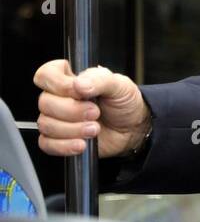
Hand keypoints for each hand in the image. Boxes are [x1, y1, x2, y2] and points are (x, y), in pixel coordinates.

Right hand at [33, 60, 150, 158]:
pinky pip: (47, 144)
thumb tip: (78, 84)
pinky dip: (64, 145)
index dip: (58, 84)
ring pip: (46, 124)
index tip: (79, 91)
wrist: (134, 128)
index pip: (45, 75)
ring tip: (95, 129)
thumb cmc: (124, 103)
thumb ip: (99, 80)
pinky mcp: (59, 139)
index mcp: (69, 80)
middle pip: (44, 103)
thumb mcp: (119, 85)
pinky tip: (82, 144)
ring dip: (72, 129)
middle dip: (72, 110)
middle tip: (95, 112)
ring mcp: (57, 119)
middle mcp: (59, 98)